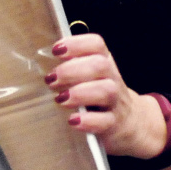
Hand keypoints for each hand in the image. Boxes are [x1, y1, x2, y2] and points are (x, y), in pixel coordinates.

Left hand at [44, 34, 167, 159]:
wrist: (132, 124)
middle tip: (51, 79)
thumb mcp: (91, 77)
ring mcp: (116, 102)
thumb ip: (72, 67)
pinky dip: (87, 121)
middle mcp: (112, 79)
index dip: (76, 44)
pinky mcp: (114, 125)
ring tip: (60, 99)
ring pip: (106, 90)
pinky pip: (105, 121)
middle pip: (100, 65)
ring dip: (80, 93)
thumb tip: (38, 61)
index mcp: (104, 62)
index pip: (96, 44)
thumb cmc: (100, 96)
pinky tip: (73, 121)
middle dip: (72, 70)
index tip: (56, 50)